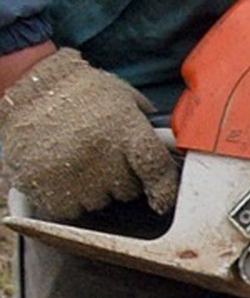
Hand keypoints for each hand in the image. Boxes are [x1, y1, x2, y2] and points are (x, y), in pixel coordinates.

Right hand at [0, 48, 178, 218]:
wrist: (31, 87)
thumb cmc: (82, 91)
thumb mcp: (125, 98)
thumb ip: (149, 125)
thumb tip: (171, 146)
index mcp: (126, 131)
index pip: (156, 169)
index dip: (165, 189)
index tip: (163, 199)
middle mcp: (102, 156)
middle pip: (128, 190)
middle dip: (123, 178)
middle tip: (105, 156)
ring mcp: (72, 175)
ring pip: (99, 202)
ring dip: (95, 188)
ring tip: (81, 159)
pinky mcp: (45, 188)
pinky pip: (70, 209)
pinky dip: (69, 197)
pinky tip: (64, 172)